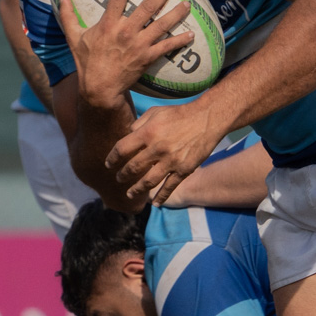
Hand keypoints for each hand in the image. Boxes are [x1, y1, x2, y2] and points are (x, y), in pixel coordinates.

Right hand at [56, 0, 193, 108]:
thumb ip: (68, 15)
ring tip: (187, 3)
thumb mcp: (73, 37)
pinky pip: (167, 47)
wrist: (100, 88)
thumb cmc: (87, 61)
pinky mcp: (147, 58)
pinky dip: (180, 41)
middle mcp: (126, 32)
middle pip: (147, 7)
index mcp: (108, 24)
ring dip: (176, 13)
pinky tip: (191, 35)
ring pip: (162, 25)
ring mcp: (139, 45)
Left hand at [107, 102, 224, 205]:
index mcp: (148, 132)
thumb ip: (139, 124)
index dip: (112, 158)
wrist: (207, 118)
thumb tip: (127, 135)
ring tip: (130, 194)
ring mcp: (171, 161)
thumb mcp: (156, 112)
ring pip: (149, 181)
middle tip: (118, 179)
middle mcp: (157, 148)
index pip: (122, 149)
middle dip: (123, 175)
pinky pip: (170, 186)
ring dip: (137, 189)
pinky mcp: (184, 169)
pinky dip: (162, 196)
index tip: (108, 164)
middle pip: (133, 167)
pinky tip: (155, 203)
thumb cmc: (179, 114)